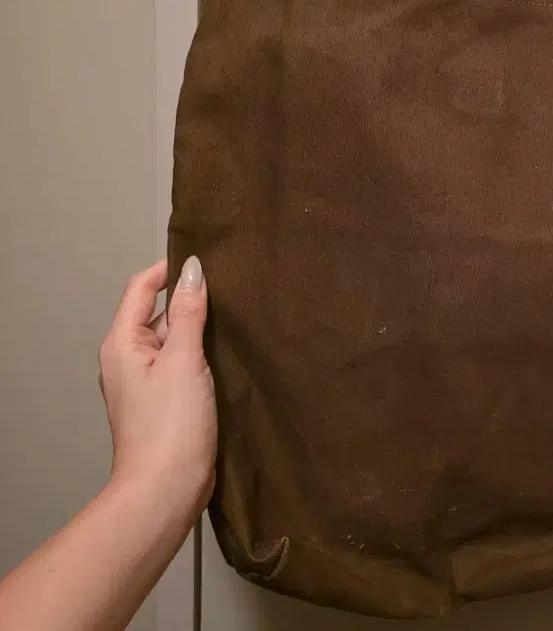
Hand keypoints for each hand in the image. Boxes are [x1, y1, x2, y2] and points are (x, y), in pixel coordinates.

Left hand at [98, 257, 216, 528]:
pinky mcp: (166, 399)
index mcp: (122, 343)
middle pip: (160, 311)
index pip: (141, 287)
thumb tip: (194, 270)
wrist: (167, 488)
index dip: (170, 269)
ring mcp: (147, 381)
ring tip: (235, 321)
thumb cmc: (169, 428)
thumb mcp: (183, 358)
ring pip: (175, 338)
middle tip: (231, 291)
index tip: (206, 260)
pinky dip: (203, 354)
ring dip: (201, 329)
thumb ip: (189, 312)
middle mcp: (129, 358)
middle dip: (192, 300)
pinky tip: (227, 355)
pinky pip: (183, 362)